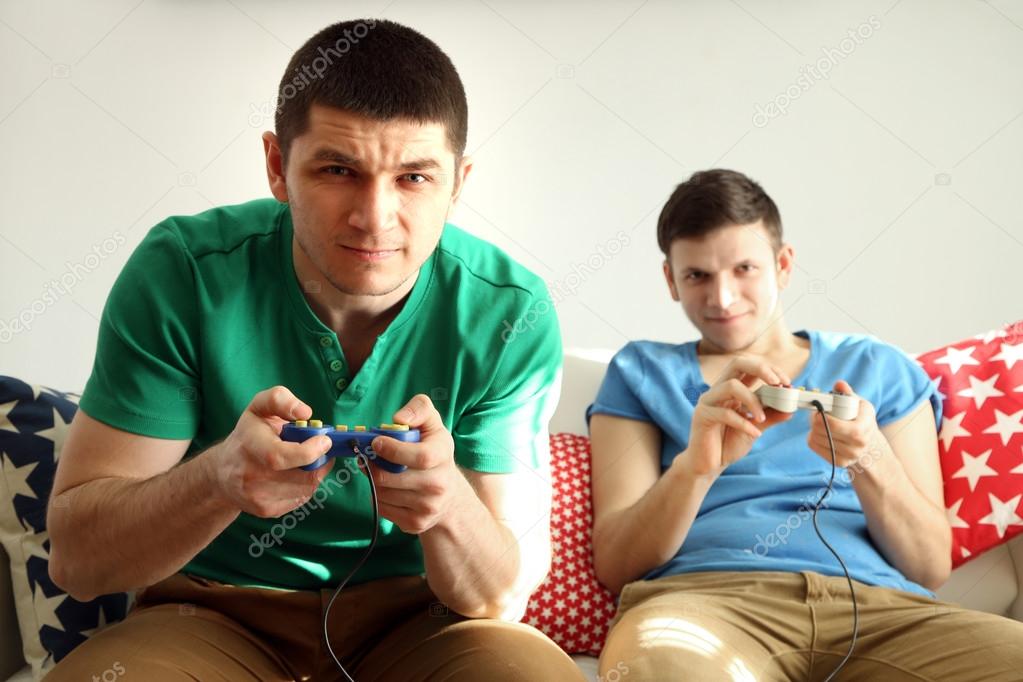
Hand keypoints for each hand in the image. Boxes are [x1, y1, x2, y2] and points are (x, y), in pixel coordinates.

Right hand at [209, 386, 335, 517]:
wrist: (222, 473)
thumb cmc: (248, 436)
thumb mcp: (258, 408)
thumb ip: (279, 399)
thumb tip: (305, 413)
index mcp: (248, 445)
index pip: (279, 456)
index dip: (309, 451)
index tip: (325, 441)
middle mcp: (249, 475)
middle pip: (301, 474)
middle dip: (319, 460)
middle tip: (321, 448)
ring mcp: (257, 497)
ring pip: (306, 487)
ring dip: (316, 471)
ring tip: (307, 459)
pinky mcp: (266, 510)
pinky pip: (302, 497)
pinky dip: (307, 484)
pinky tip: (297, 473)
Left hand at [362, 394, 469, 534]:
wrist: (449, 495)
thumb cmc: (434, 452)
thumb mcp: (432, 425)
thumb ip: (419, 409)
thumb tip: (399, 419)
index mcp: (443, 456)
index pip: (419, 456)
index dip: (392, 449)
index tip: (376, 442)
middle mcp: (439, 484)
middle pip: (391, 478)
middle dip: (373, 466)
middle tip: (367, 457)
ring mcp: (428, 507)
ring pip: (382, 493)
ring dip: (374, 480)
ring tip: (378, 470)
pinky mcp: (415, 523)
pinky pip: (382, 508)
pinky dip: (378, 496)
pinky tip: (386, 487)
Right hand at [677, 356, 794, 479]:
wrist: (708, 465)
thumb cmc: (728, 444)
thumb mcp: (756, 428)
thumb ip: (771, 417)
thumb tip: (790, 408)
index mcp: (731, 389)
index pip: (749, 366)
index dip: (769, 369)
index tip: (786, 382)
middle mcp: (718, 390)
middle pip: (737, 363)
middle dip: (761, 369)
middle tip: (778, 383)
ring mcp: (708, 401)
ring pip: (731, 386)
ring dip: (753, 401)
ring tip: (762, 419)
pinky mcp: (702, 416)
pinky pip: (725, 413)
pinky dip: (744, 424)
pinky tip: (755, 434)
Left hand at [806, 380, 886, 470]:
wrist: (867, 442)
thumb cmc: (859, 417)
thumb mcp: (857, 403)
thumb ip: (846, 394)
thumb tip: (839, 384)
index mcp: (865, 425)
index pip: (837, 424)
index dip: (823, 418)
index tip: (819, 411)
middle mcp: (860, 443)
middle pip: (825, 431)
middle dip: (815, 421)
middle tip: (816, 415)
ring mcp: (851, 455)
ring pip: (818, 439)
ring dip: (813, 429)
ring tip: (819, 423)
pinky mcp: (840, 463)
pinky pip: (815, 447)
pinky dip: (812, 438)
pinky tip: (819, 433)